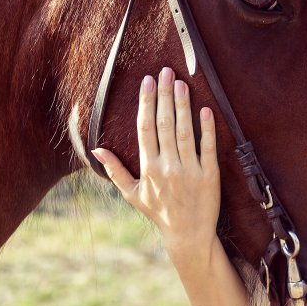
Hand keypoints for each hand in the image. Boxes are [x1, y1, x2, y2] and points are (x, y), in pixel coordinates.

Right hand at [91, 67, 220, 256]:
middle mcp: (168, 167)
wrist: (188, 234)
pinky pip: (208, 147)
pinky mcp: (210, 175)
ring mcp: (190, 170)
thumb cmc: (158, 212)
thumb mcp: (132, 194)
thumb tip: (96, 150)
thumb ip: (115, 170)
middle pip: (164, 124)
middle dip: (164, 95)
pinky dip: (206, 128)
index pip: (145, 128)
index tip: (148, 81)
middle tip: (166, 71)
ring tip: (181, 83)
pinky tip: (204, 110)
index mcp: (148, 168)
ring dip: (182, 105)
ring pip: (184, 131)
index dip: (146, 103)